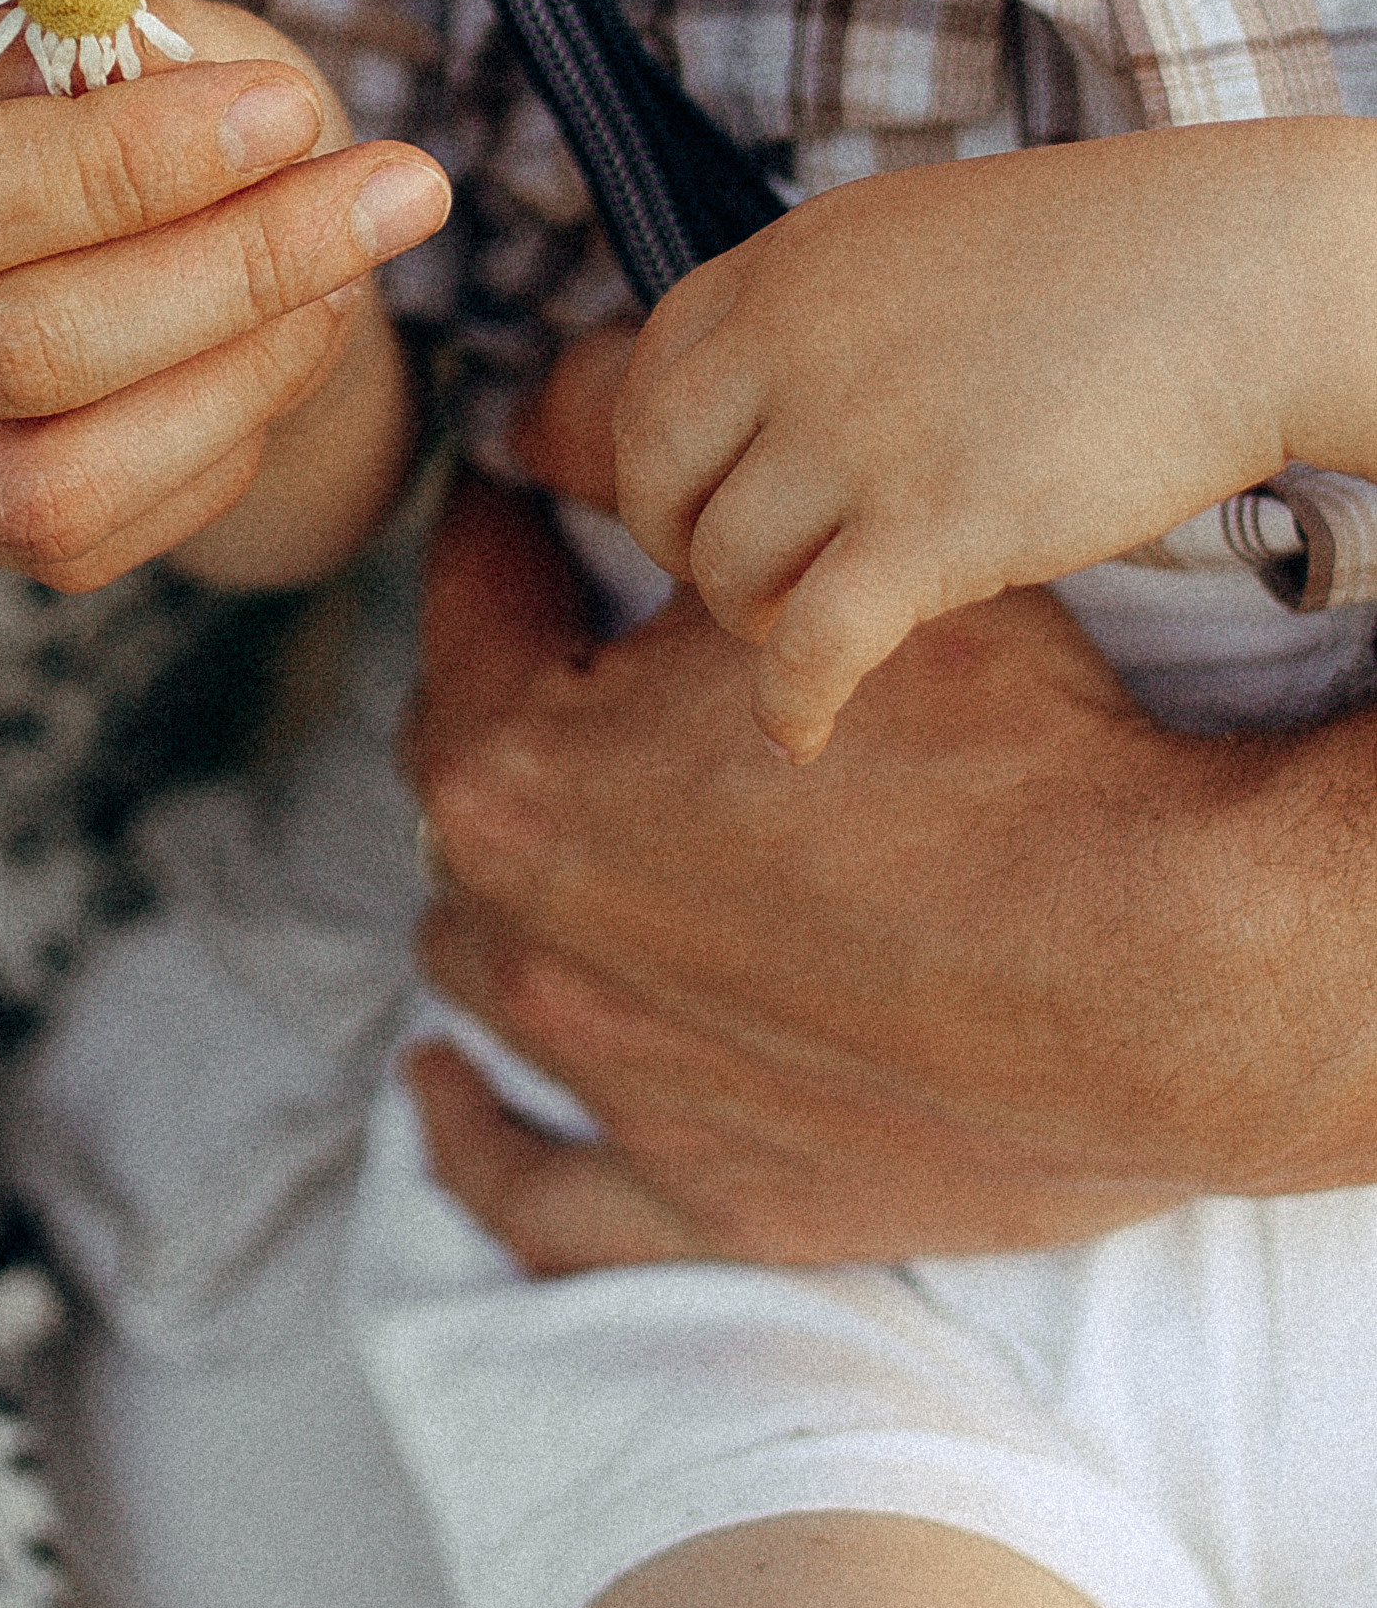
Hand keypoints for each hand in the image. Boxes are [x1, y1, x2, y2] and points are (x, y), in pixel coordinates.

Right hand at [0, 0, 444, 580]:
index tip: (295, 99)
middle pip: (18, 353)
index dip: (130, 159)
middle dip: (241, 269)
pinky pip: (49, 540)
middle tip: (400, 186)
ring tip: (350, 274)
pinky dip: (191, 456)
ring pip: (48, 490)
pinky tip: (266, 355)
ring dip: (238, 383)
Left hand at [403, 470, 1376, 1269]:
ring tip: (546, 830)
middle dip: (506, 696)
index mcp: (521, 770)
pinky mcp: (700, 1192)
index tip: (511, 499)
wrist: (1162, 966)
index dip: (497, 532)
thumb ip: (642, 481)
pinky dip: (480, 1138)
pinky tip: (446, 1093)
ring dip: (508, 889)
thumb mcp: (818, 570)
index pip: (469, 606)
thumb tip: (537, 414)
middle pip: (465, 781)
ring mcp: (611, 1078)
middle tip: (560, 641)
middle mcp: (532, 936)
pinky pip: (533, 1189)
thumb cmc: (1009, 757)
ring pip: (486, 960)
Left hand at [538, 122, 1376, 758]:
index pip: (651, 379)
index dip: (662, 461)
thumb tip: (749, 412)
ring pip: (726, 569)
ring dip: (753, 619)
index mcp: (787, 265)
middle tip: (740, 580)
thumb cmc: (1097, 271)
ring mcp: (855, 436)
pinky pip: (808, 646)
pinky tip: (803, 732)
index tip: (702, 506)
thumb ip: (817, 317)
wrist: (1233, 280)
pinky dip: (790, 702)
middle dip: (680, 546)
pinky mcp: (931, 528)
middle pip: (654, 478)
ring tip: (809, 630)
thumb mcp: (911, 247)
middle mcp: (794, 343)